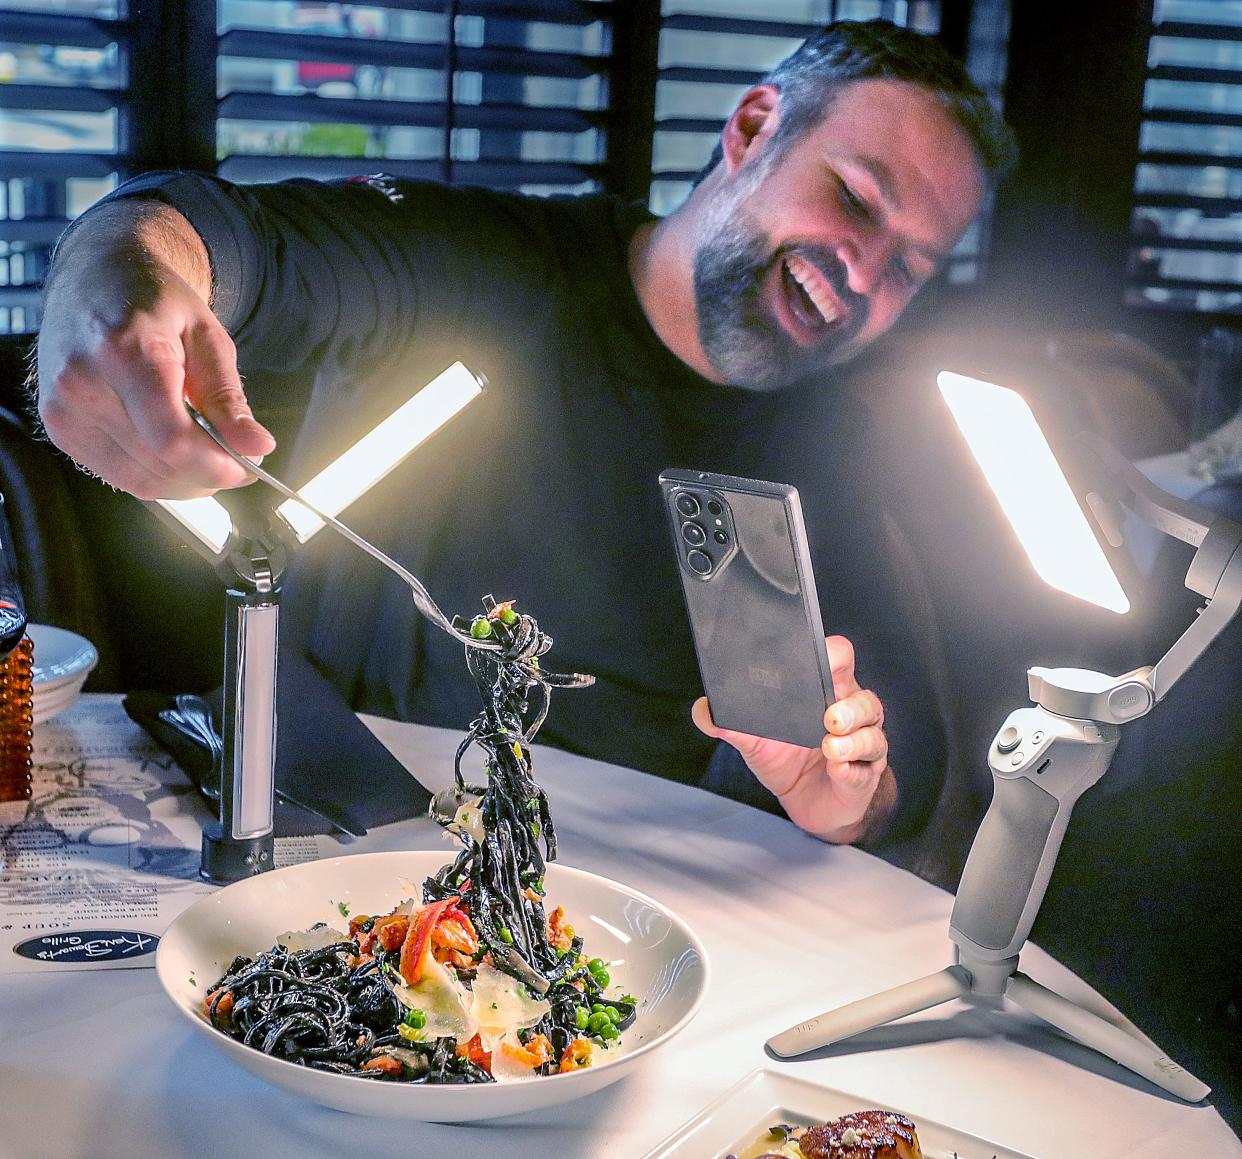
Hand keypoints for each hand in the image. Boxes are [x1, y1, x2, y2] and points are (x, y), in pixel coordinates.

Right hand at [35, 201, 273, 499]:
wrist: (96, 281)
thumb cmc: (154, 304)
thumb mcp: (207, 338)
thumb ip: (229, 398)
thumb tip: (258, 447)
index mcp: (123, 352)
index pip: (172, 439)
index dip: (216, 466)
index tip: (248, 467)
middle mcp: (82, 384)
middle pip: (159, 464)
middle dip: (208, 474)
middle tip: (237, 460)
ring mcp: (64, 410)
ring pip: (140, 480)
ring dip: (185, 481)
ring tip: (209, 453)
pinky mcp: (59, 429)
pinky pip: (120, 476)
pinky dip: (157, 475)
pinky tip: (175, 452)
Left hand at [691, 635, 895, 843]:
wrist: (805, 801)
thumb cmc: (787, 758)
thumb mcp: (755, 739)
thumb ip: (731, 722)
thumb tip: (704, 710)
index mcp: (827, 691)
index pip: (841, 660)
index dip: (835, 656)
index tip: (823, 658)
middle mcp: (851, 714)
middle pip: (866, 699)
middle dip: (850, 707)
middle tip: (829, 717)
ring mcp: (863, 745)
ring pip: (873, 734)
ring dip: (853, 741)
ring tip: (829, 747)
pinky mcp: (864, 775)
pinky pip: (866, 769)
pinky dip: (851, 769)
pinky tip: (837, 768)